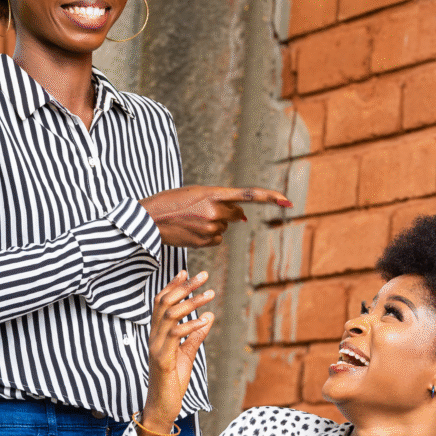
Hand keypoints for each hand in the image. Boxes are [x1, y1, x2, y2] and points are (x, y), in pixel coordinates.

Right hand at [138, 270, 213, 435]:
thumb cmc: (173, 380)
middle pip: (166, 303)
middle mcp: (154, 337)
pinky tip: (205, 319)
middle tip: (203, 275)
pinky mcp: (162, 359)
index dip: (173, 285)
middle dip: (185, 287)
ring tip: (210, 294)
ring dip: (191, 302)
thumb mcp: (187, 354)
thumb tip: (208, 315)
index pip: (161, 303)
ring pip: (170, 315)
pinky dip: (190, 326)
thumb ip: (195, 335)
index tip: (186, 271)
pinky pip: (174, 336)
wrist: (162, 407)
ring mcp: (156, 347)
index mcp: (158, 334)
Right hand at [140, 186, 291, 247]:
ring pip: (224, 228)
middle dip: (228, 213)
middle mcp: (215, 211)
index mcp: (213, 193)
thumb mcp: (196, 193)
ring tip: (190, 220)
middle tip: (202, 209)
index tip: (287, 200)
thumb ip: (220, 201)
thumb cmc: (171, 202)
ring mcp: (210, 228)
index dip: (270, 197)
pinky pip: (216, 239)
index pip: (249, 195)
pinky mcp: (205, 242)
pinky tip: (191, 231)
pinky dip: (207, 236)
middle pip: (236, 215)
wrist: (148, 220)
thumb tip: (243, 219)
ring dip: (213, 224)